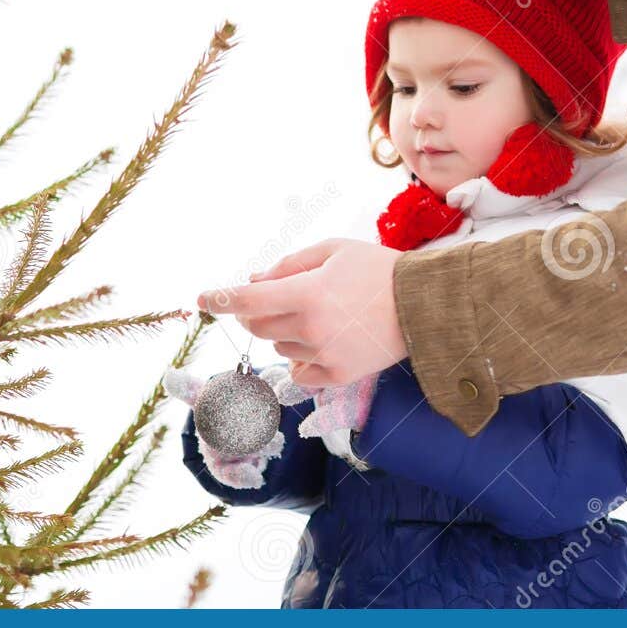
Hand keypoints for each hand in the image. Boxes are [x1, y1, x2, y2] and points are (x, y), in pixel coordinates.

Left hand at [197, 238, 407, 386]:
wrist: (425, 305)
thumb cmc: (377, 269)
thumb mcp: (331, 251)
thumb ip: (287, 266)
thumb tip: (252, 282)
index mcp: (308, 293)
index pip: (248, 301)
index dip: (220, 299)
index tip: (201, 299)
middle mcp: (312, 328)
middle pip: (257, 328)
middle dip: (253, 313)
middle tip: (271, 298)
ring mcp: (325, 356)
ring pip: (278, 346)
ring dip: (283, 331)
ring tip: (319, 314)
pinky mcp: (339, 376)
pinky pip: (299, 371)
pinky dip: (301, 356)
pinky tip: (322, 339)